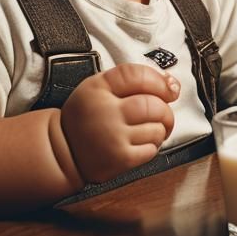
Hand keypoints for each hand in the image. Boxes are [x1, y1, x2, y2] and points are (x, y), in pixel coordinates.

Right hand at [60, 63, 179, 183]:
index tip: (169, 89)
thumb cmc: (88, 114)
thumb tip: (172, 84)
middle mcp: (105, 112)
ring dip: (160, 129)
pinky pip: (151, 149)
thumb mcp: (99, 85)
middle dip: (165, 110)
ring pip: (156, 129)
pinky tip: (140, 143)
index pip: (137, 76)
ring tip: (148, 129)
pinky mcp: (120, 159)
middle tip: (161, 114)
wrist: (64, 150)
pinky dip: (152, 146)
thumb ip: (132, 78)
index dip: (160, 81)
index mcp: (98, 88)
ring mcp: (113, 138)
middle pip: (153, 106)